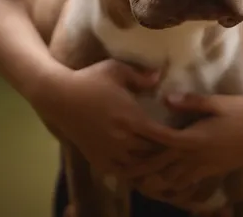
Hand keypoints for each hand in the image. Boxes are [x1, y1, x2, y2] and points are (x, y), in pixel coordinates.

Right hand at [35, 59, 164, 180]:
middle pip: (154, 154)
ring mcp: (110, 153)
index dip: (175, 137)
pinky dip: (133, 170)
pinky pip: (122, 173)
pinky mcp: (98, 159)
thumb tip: (159, 77)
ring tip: (157, 153)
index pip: (163, 136)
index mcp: (132, 118)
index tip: (182, 131)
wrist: (60, 97)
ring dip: (150, 161)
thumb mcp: (117, 69)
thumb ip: (140, 76)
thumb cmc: (90, 79)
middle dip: (165, 149)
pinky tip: (137, 161)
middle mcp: (123, 140)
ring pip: (139, 167)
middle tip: (173, 143)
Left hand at [124, 92, 242, 189]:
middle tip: (122, 168)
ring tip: (137, 177)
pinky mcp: (211, 171)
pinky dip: (172, 184)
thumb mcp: (217, 102)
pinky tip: (163, 182)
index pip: (164, 141)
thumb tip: (166, 99)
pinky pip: (186, 183)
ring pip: (173, 180)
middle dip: (142, 168)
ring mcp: (204, 167)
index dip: (145, 141)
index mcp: (195, 138)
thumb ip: (190, 102)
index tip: (128, 139)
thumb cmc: (241, 111)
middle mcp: (197, 157)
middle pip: (163, 167)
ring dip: (155, 178)